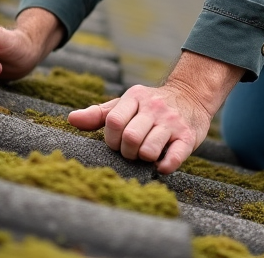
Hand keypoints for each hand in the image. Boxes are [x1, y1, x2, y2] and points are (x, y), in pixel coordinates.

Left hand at [68, 83, 210, 173]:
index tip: (117, 142)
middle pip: (129, 138)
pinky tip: (161, 164)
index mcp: (136, 97)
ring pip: (148, 150)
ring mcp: (172, 122)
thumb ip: (99, 114)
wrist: (191, 96)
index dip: (111, 138)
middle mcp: (155, 108)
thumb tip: (71, 119)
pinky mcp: (188, 136)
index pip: (113, 121)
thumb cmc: (150, 106)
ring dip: (144, 159)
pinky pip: (174, 157)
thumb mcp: (126, 104)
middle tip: (132, 151)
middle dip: (126, 152)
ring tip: (147, 154)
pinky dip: (164, 166)